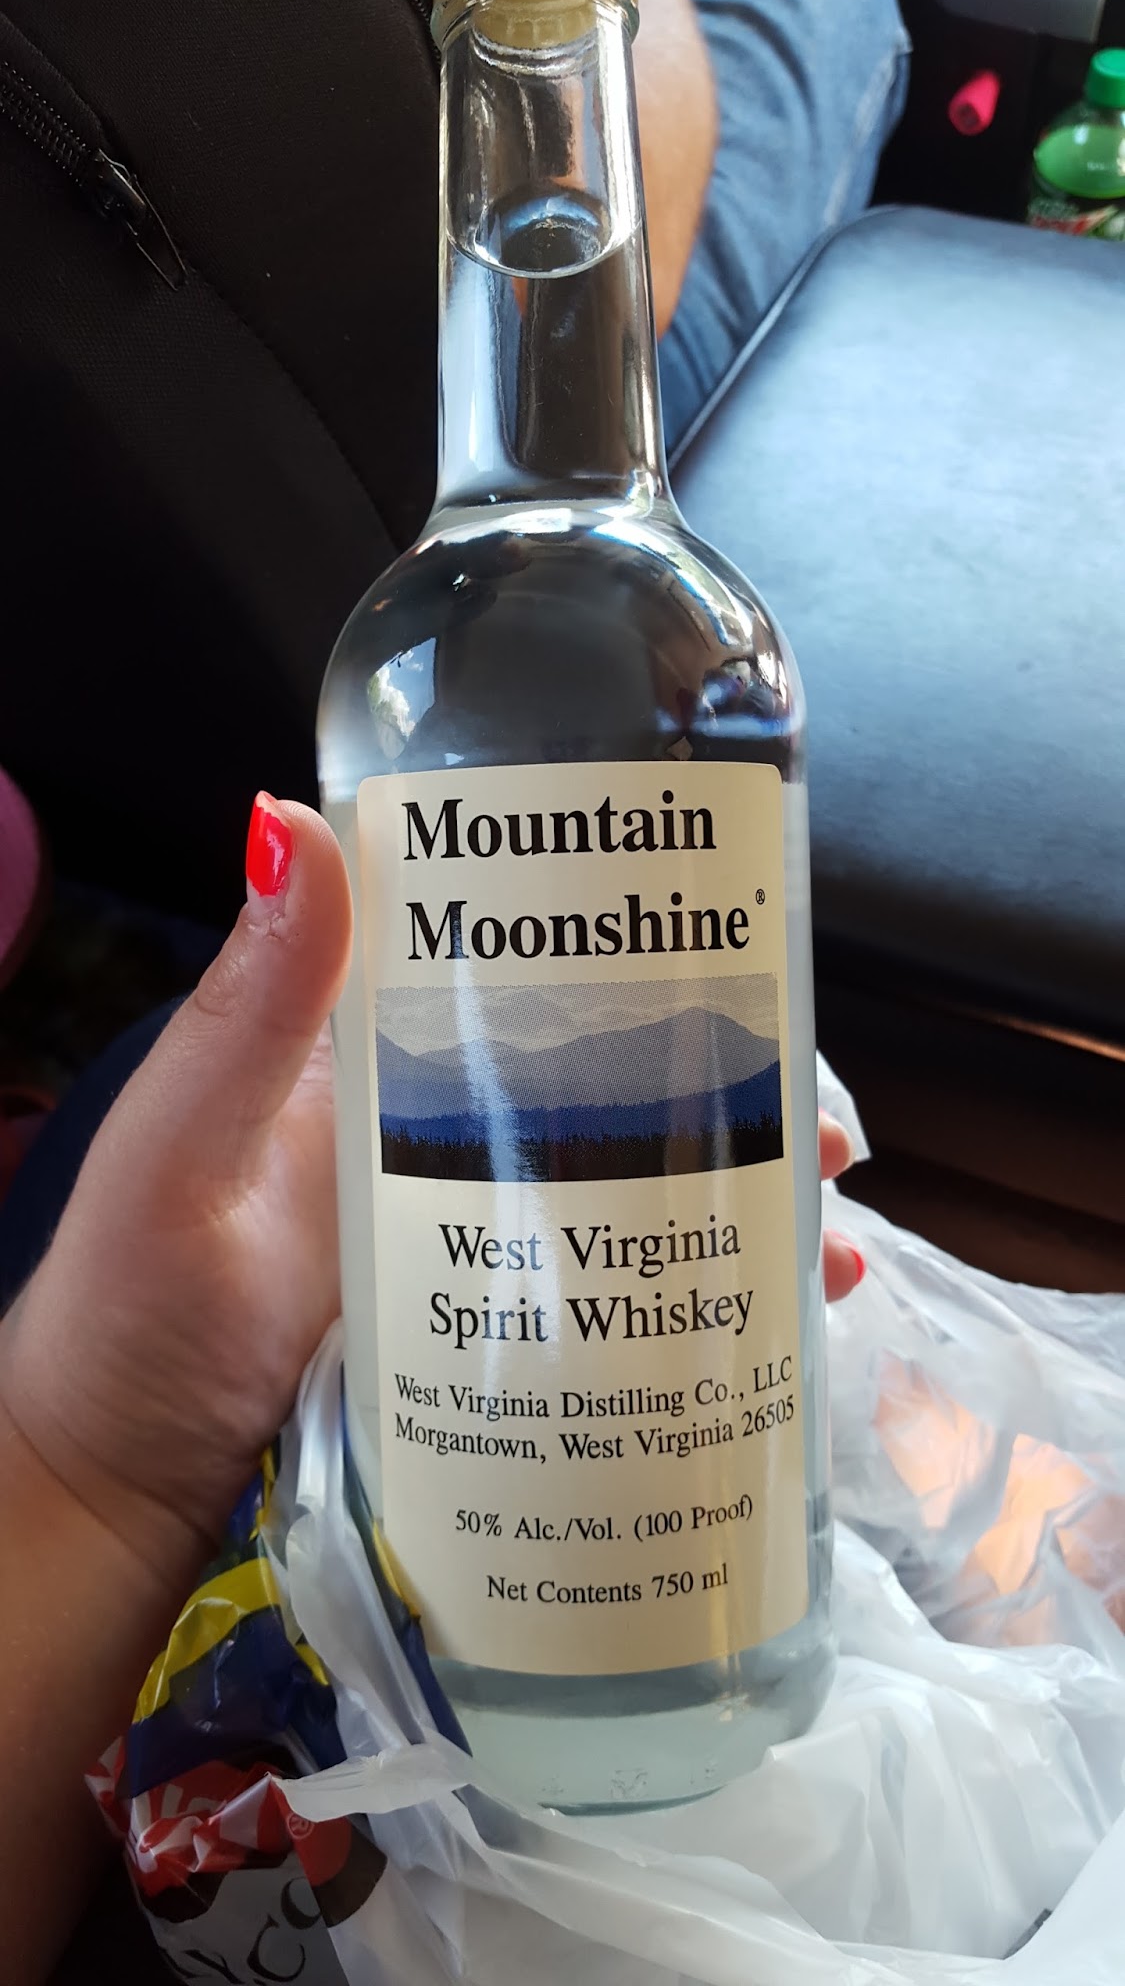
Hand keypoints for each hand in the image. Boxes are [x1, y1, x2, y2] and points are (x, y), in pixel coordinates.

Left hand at [1, 795, 863, 1591]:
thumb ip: (245, 1011)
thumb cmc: (131, 1306)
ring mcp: (475, 1230)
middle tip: (818, 1114)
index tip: (739, 941)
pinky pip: (611, 1292)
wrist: (116, 1483)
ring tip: (824, 1216)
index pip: (515, 959)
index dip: (629, 941)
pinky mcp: (495, 1329)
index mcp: (369, 1052)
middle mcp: (438, 1125)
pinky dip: (698, 1295)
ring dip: (736, 1187)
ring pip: (630, 1183)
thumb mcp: (182, 1147)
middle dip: (727, 1082)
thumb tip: (289, 819)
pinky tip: (776, 1317)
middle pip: (608, 1078)